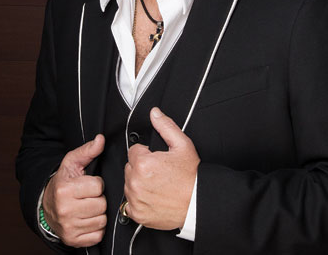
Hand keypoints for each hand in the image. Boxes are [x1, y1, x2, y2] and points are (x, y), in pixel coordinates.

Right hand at [43, 135, 106, 247]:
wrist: (46, 207)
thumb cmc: (62, 183)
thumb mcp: (71, 164)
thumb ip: (87, 151)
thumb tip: (101, 139)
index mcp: (65, 189)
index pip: (98, 186)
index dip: (95, 184)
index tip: (87, 185)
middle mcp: (65, 210)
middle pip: (101, 204)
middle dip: (98, 199)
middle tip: (87, 197)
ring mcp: (69, 227)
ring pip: (101, 220)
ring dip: (98, 214)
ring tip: (87, 208)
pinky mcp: (73, 240)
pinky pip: (98, 235)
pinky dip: (95, 229)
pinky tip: (86, 220)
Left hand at [123, 107, 199, 229]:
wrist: (198, 204)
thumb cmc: (192, 177)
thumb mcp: (182, 146)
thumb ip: (165, 126)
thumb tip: (155, 113)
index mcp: (144, 164)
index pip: (134, 151)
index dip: (146, 154)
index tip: (157, 160)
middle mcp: (136, 182)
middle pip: (130, 167)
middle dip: (141, 168)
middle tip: (159, 173)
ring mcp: (136, 199)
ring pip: (128, 184)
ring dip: (139, 183)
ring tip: (158, 185)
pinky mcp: (138, 214)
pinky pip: (129, 203)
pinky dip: (139, 201)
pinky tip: (154, 197)